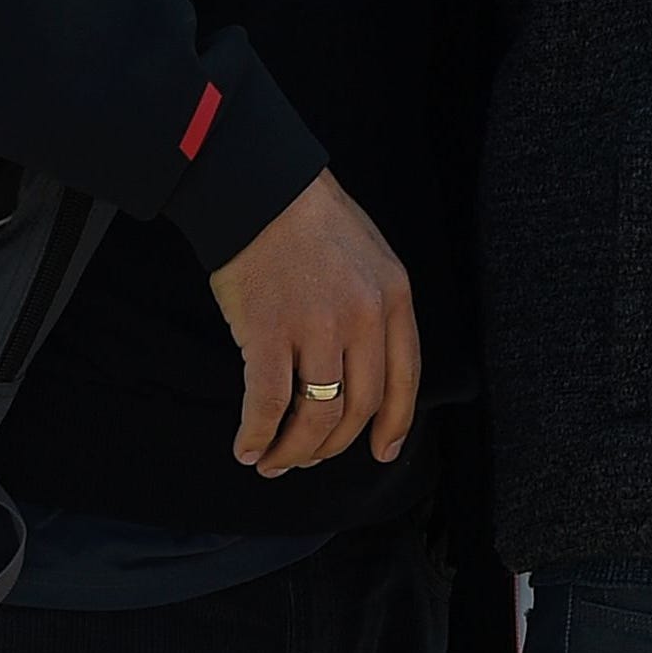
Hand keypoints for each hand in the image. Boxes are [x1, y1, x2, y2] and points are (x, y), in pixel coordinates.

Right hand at [208, 168, 421, 476]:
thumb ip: (376, 309)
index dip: (394, 424)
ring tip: (273, 461)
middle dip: (332, 446)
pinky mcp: (268, 332)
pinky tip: (247, 447)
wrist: (263, 191)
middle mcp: (363, 316)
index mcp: (394, 296)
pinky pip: (267, 404)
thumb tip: (367, 371)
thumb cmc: (314, 224)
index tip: (382, 452)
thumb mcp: (371, 258)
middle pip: (358, 407)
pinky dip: (256, 435)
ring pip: (316, 416)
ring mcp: (317, 325)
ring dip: (294, 451)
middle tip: (307, 459)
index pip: (404, 379)